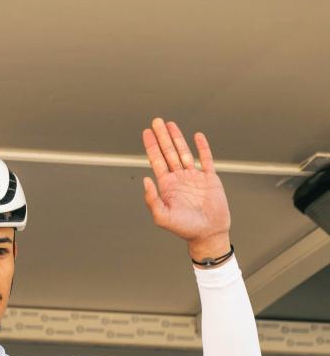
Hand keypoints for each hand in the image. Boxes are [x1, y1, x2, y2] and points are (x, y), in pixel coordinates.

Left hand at [142, 118, 230, 259]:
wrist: (208, 233)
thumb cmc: (185, 228)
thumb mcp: (163, 216)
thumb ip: (152, 199)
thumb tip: (145, 179)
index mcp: (167, 186)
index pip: (157, 161)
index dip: (151, 146)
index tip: (146, 132)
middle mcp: (179, 179)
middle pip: (168, 152)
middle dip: (162, 137)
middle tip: (156, 121)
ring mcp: (194, 177)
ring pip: (184, 152)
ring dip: (177, 138)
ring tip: (170, 124)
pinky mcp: (210, 179)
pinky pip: (205, 159)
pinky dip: (202, 147)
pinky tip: (197, 136)